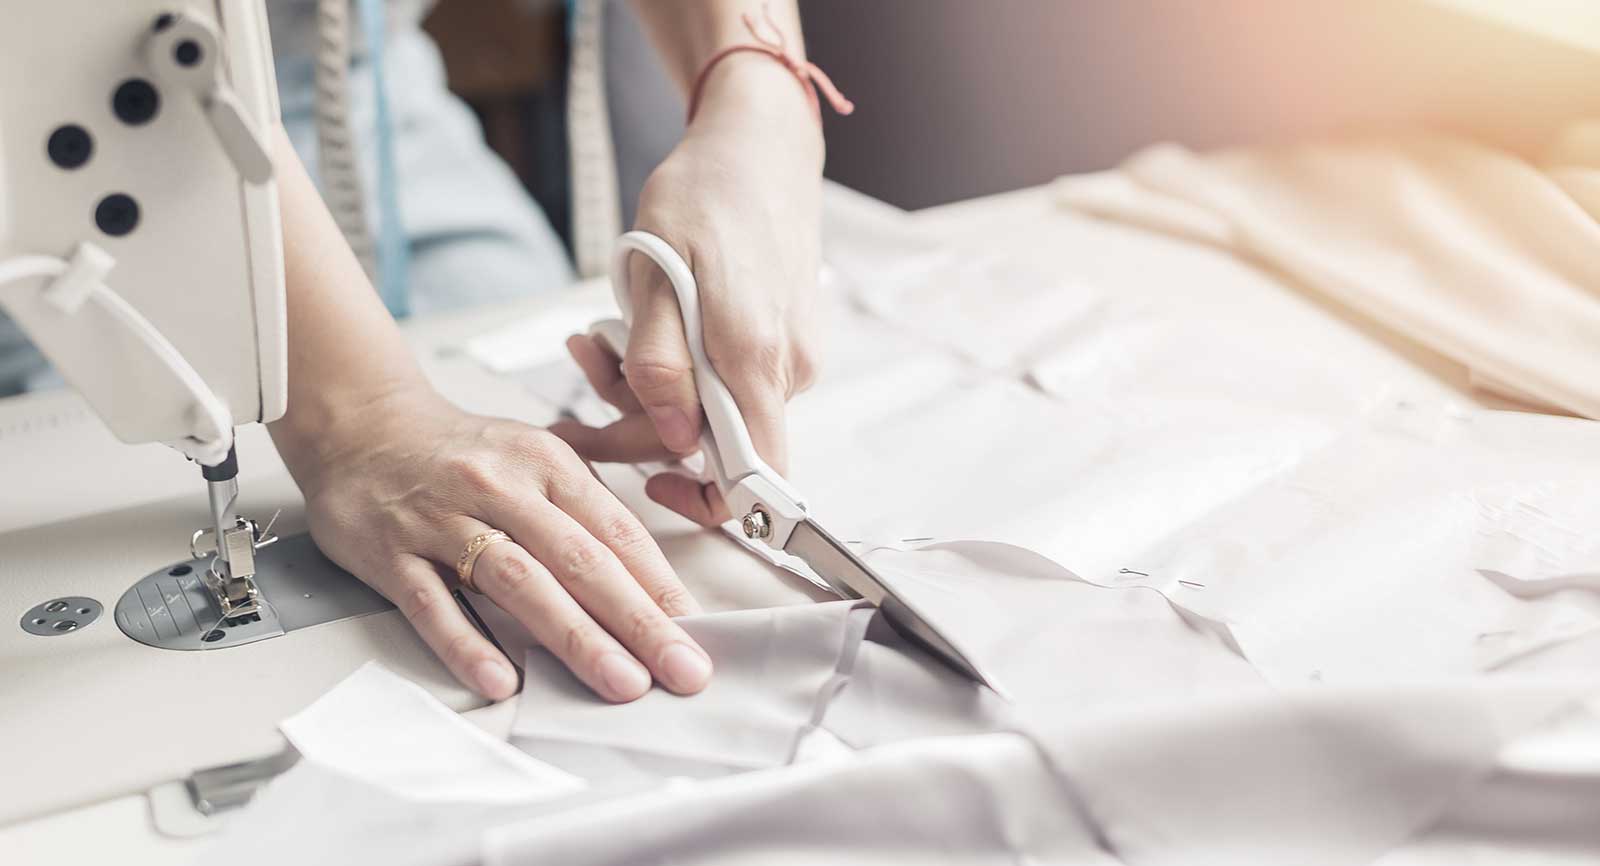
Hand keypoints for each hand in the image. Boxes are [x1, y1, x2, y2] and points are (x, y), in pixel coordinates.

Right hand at [290, 387, 711, 702]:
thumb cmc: (463, 455)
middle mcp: (500, 488)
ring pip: (517, 580)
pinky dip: (466, 642)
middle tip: (679, 669)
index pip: (614, 530)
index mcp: (546, 463)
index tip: (694, 631)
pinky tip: (500, 679)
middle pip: (579, 559)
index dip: (659, 584)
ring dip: (574, 636)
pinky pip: (432, 603)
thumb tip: (651, 580)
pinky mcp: (391, 553)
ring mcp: (443, 520)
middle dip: (637, 620)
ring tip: (618, 681)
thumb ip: (587, 509)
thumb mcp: (535, 458)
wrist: (359, 427)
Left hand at [553, 54, 823, 525]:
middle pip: (714, 442)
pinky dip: (678, 364)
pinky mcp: (782, 338)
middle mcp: (786, 368)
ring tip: (595, 334)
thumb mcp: (658, 274)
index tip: (649, 481)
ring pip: (713, 407)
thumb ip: (661, 364)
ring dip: (648, 386)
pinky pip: (726, 376)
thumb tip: (673, 441)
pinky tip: (639, 325)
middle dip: (637, 420)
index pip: (753, 479)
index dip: (704, 501)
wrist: (760, 145)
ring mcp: (790, 354)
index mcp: (757, 359)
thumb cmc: (705, 196)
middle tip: (578, 371)